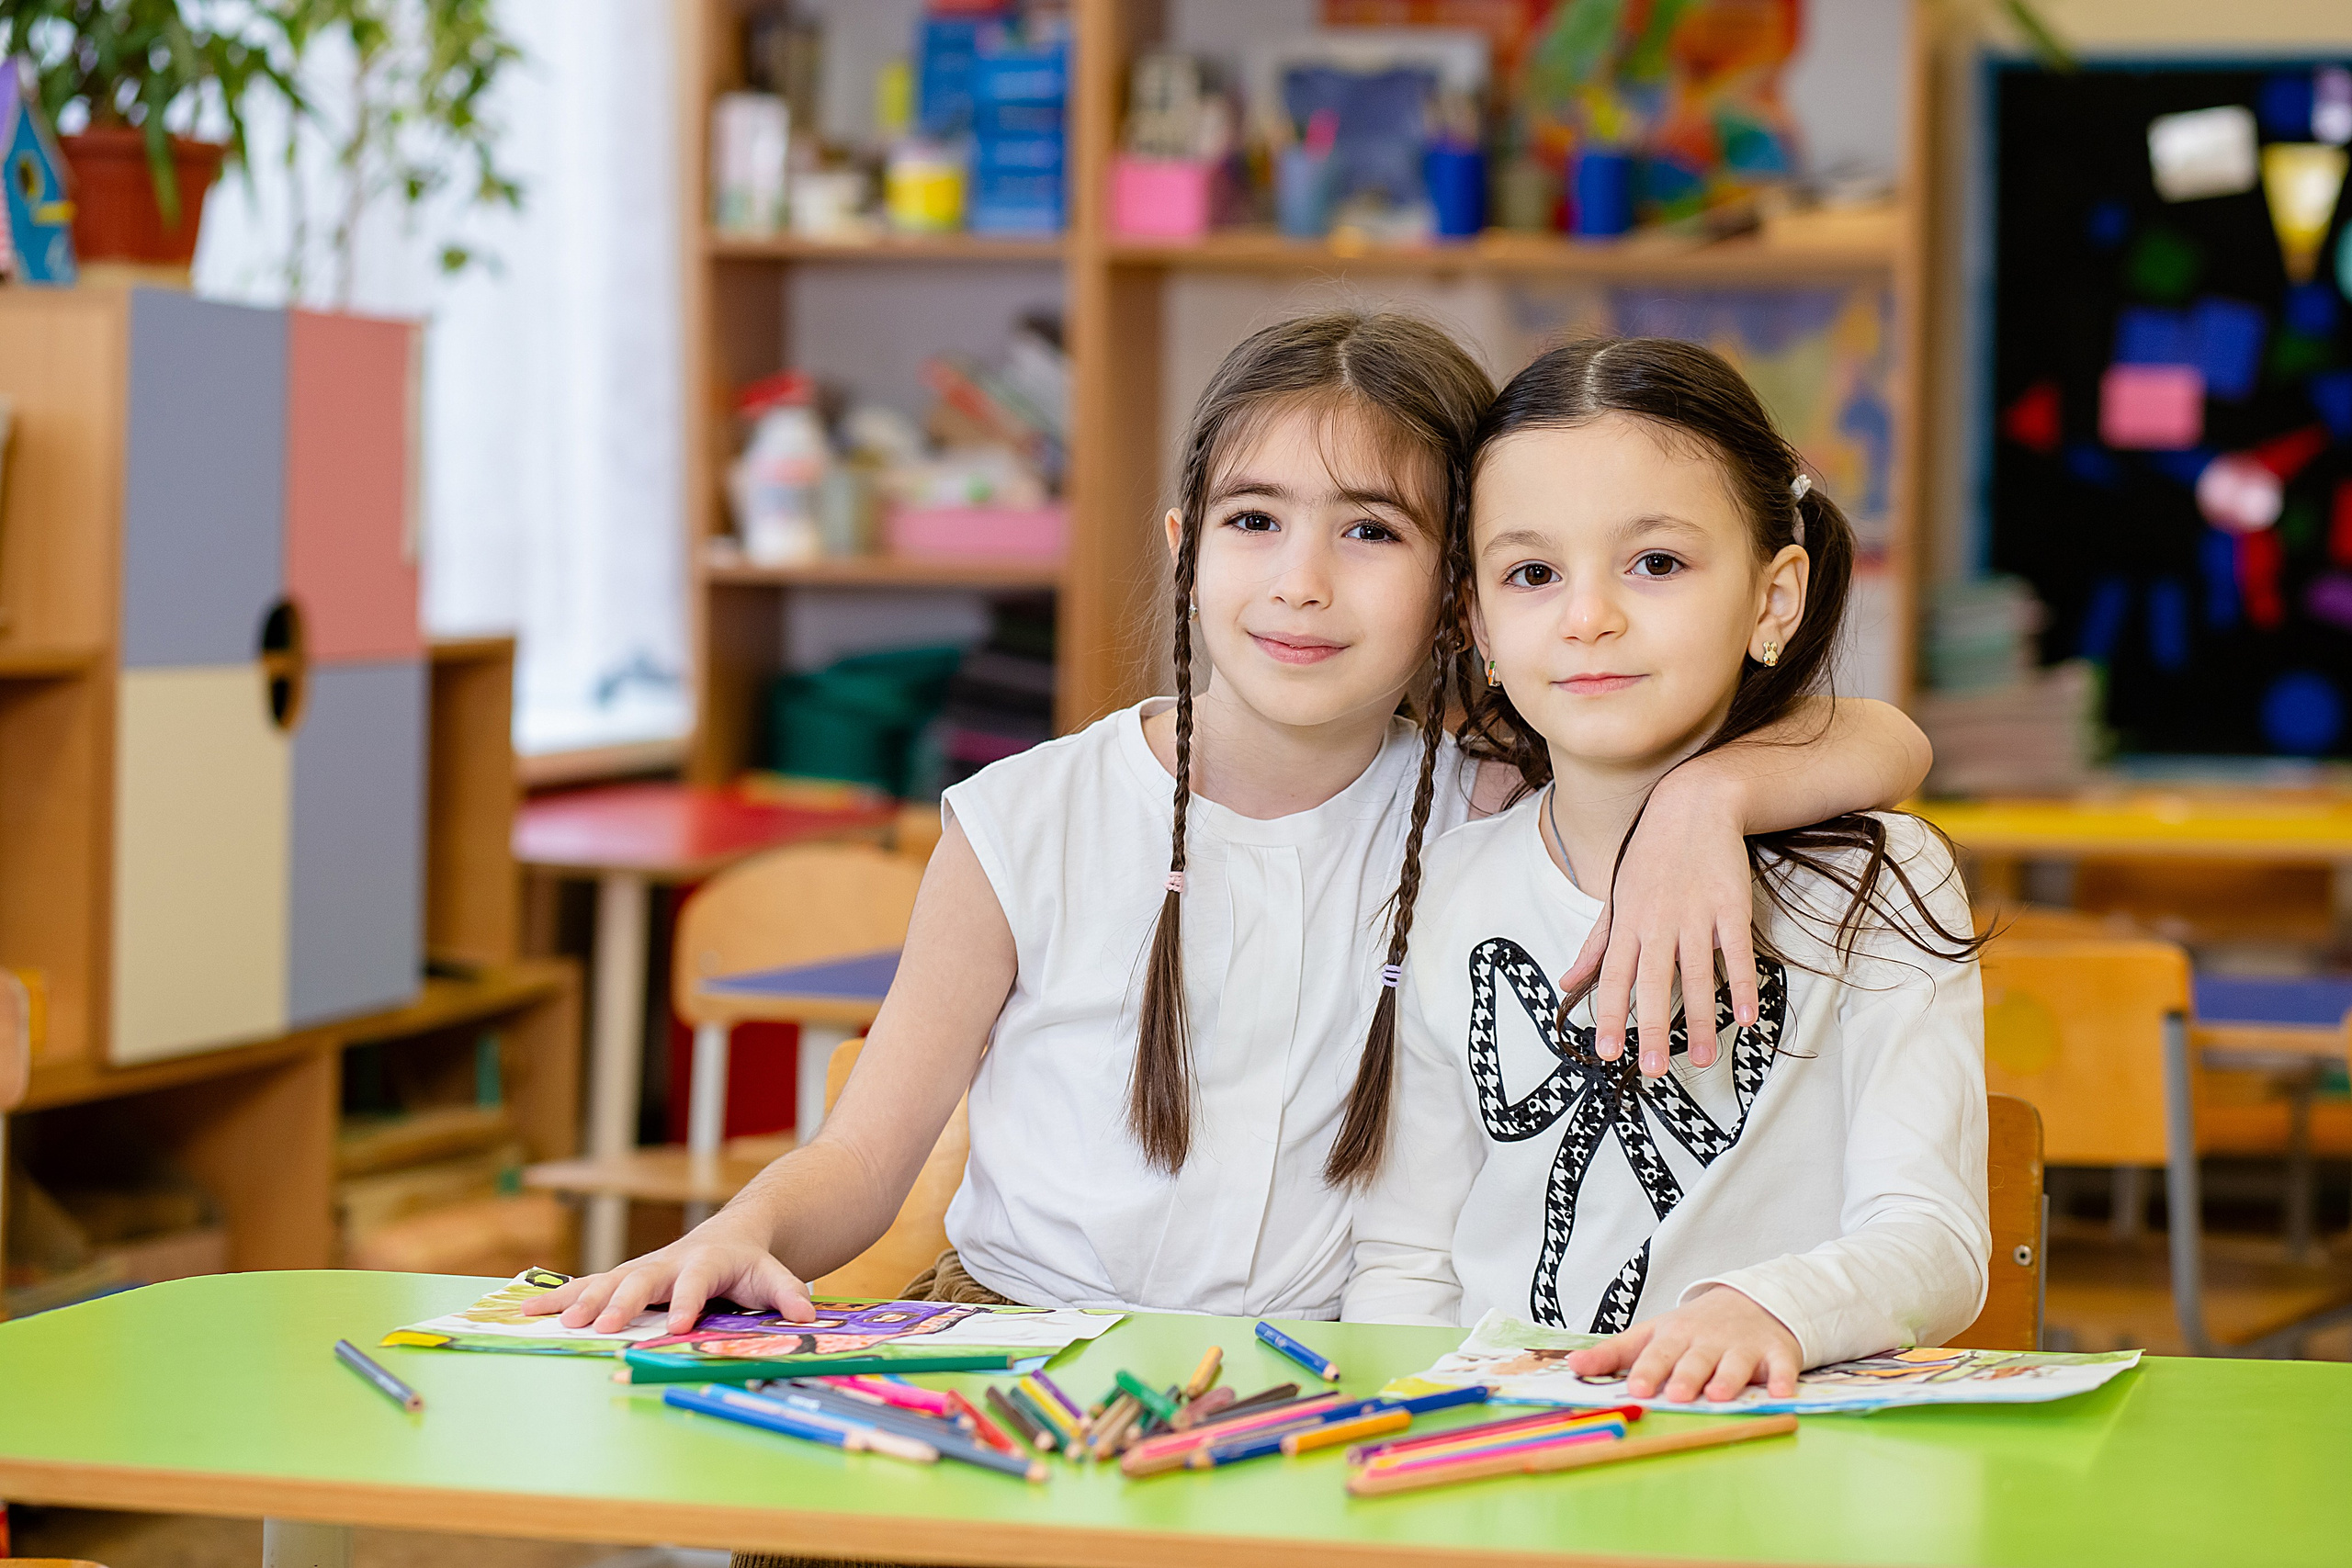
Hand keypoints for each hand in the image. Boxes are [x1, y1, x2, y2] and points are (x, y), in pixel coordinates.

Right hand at [520, 1209, 815, 1334]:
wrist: (733, 1234)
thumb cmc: (751, 1263)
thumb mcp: (774, 1276)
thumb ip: (787, 1294)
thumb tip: (807, 1317)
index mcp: (707, 1262)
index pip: (697, 1282)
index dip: (688, 1302)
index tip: (678, 1325)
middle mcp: (668, 1262)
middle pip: (642, 1279)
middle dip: (620, 1302)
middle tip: (598, 1326)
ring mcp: (642, 1268)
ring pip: (607, 1280)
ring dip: (581, 1299)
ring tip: (555, 1320)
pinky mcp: (623, 1277)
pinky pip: (587, 1285)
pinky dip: (557, 1295)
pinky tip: (525, 1309)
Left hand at [1558, 771, 1758, 1075]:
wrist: (1693, 806)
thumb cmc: (1649, 857)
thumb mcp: (1616, 897)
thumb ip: (1595, 945)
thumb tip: (1567, 982)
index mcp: (1627, 923)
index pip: (1614, 977)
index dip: (1610, 1015)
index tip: (1607, 1053)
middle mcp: (1658, 922)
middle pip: (1653, 982)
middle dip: (1652, 1028)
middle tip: (1653, 1070)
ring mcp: (1696, 915)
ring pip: (1696, 975)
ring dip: (1699, 1019)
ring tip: (1701, 1058)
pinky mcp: (1731, 906)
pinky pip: (1736, 952)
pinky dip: (1740, 984)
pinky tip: (1743, 1016)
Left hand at [1564, 1287, 1799, 1402]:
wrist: (1752, 1301)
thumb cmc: (1693, 1328)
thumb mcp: (1652, 1334)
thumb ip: (1614, 1353)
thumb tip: (1571, 1365)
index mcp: (1674, 1335)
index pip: (1657, 1353)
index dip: (1648, 1370)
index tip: (1637, 1388)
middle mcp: (1707, 1340)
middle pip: (1694, 1359)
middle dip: (1685, 1376)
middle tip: (1678, 1395)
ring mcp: (1743, 1345)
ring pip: (1734, 1363)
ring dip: (1727, 1378)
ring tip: (1718, 1395)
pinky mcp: (1776, 1352)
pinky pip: (1781, 1367)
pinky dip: (1783, 1380)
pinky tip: (1782, 1395)